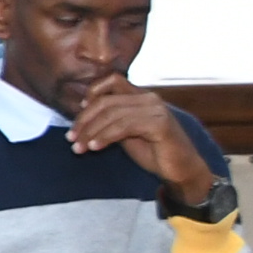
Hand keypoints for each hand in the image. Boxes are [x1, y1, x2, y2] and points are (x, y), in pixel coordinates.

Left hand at [66, 76, 214, 209]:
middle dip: (84, 121)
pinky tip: (94, 147)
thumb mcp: (126, 133)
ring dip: (90, 132)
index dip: (92, 93)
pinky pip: (123, 127)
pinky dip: (104, 137)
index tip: (78, 114)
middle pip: (106, 101)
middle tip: (71, 139)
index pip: (112, 81)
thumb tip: (83, 117)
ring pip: (112, 114)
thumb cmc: (154, 152)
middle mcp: (150, 98)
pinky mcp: (159, 124)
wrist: (181, 171)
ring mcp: (156, 110)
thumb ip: (111, 121)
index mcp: (142, 96)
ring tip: (78, 148)